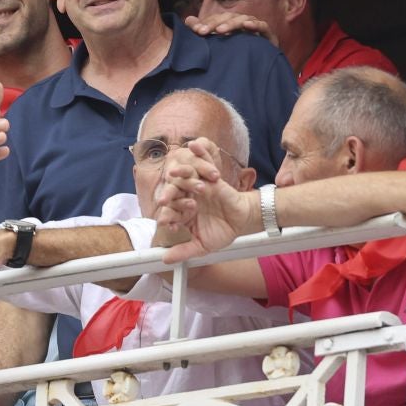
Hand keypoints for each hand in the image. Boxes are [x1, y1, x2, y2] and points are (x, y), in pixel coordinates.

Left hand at [157, 139, 253, 260]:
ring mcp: (199, 186)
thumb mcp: (202, 246)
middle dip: (169, 195)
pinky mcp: (212, 177)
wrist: (241, 223)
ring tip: (173, 172)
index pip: (171, 212)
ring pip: (186, 176)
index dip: (168, 216)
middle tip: (165, 199)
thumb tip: (164, 260)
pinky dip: (201, 152)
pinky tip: (195, 145)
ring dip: (180, 172)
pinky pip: (205, 162)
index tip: (166, 222)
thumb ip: (183, 252)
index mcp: (182, 211)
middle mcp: (188, 196)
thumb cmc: (221, 232)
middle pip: (175, 192)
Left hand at [184, 11, 277, 46]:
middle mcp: (243, 23)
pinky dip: (256, 25)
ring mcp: (256, 27)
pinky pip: (263, 26)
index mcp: (231, 23)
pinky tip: (247, 26)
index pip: (217, 19)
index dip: (207, 23)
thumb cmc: (237, 55)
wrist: (261, 68)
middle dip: (215, 23)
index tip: (195, 31)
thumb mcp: (218, 44)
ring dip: (232, 24)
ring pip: (243, 20)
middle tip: (202, 32)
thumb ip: (205, 31)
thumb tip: (188, 20)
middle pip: (228, 17)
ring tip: (220, 31)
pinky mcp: (269, 35)